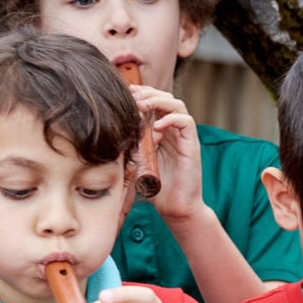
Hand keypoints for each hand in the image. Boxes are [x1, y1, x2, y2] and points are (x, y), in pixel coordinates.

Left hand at [126, 84, 203, 222]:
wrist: (175, 209)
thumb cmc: (156, 189)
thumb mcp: (136, 163)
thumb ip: (129, 147)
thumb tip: (110, 134)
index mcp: (161, 133)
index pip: (154, 104)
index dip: (140, 95)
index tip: (123, 95)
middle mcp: (173, 131)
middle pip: (165, 98)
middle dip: (148, 93)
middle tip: (132, 95)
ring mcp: (184, 137)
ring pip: (177, 105)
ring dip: (159, 101)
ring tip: (143, 106)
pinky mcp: (192, 145)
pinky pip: (186, 122)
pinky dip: (171, 119)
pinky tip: (156, 127)